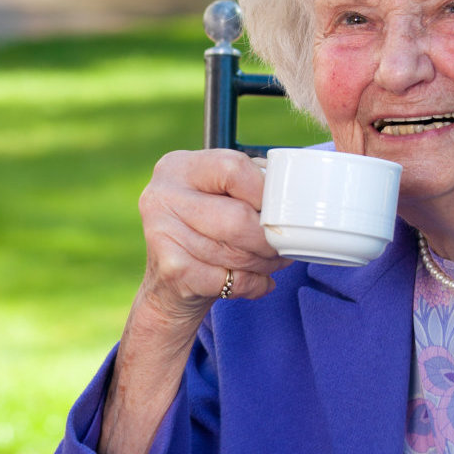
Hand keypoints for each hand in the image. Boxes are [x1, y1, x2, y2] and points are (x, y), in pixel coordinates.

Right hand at [133, 149, 285, 326]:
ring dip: (264, 263)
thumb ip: (248, 185)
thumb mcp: (217, 198)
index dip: (266, 192)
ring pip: (236, 251)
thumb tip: (292, 193)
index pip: (234, 168)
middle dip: (268, 238)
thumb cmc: (204, 233)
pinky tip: (255, 282)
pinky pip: (229, 279)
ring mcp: (161, 232)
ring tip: (271, 263)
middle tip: (282, 246)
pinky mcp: (171, 269)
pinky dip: (252, 284)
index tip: (280, 209)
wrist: (169, 287)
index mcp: (178, 167)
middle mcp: (162, 195)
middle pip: (238, 216)